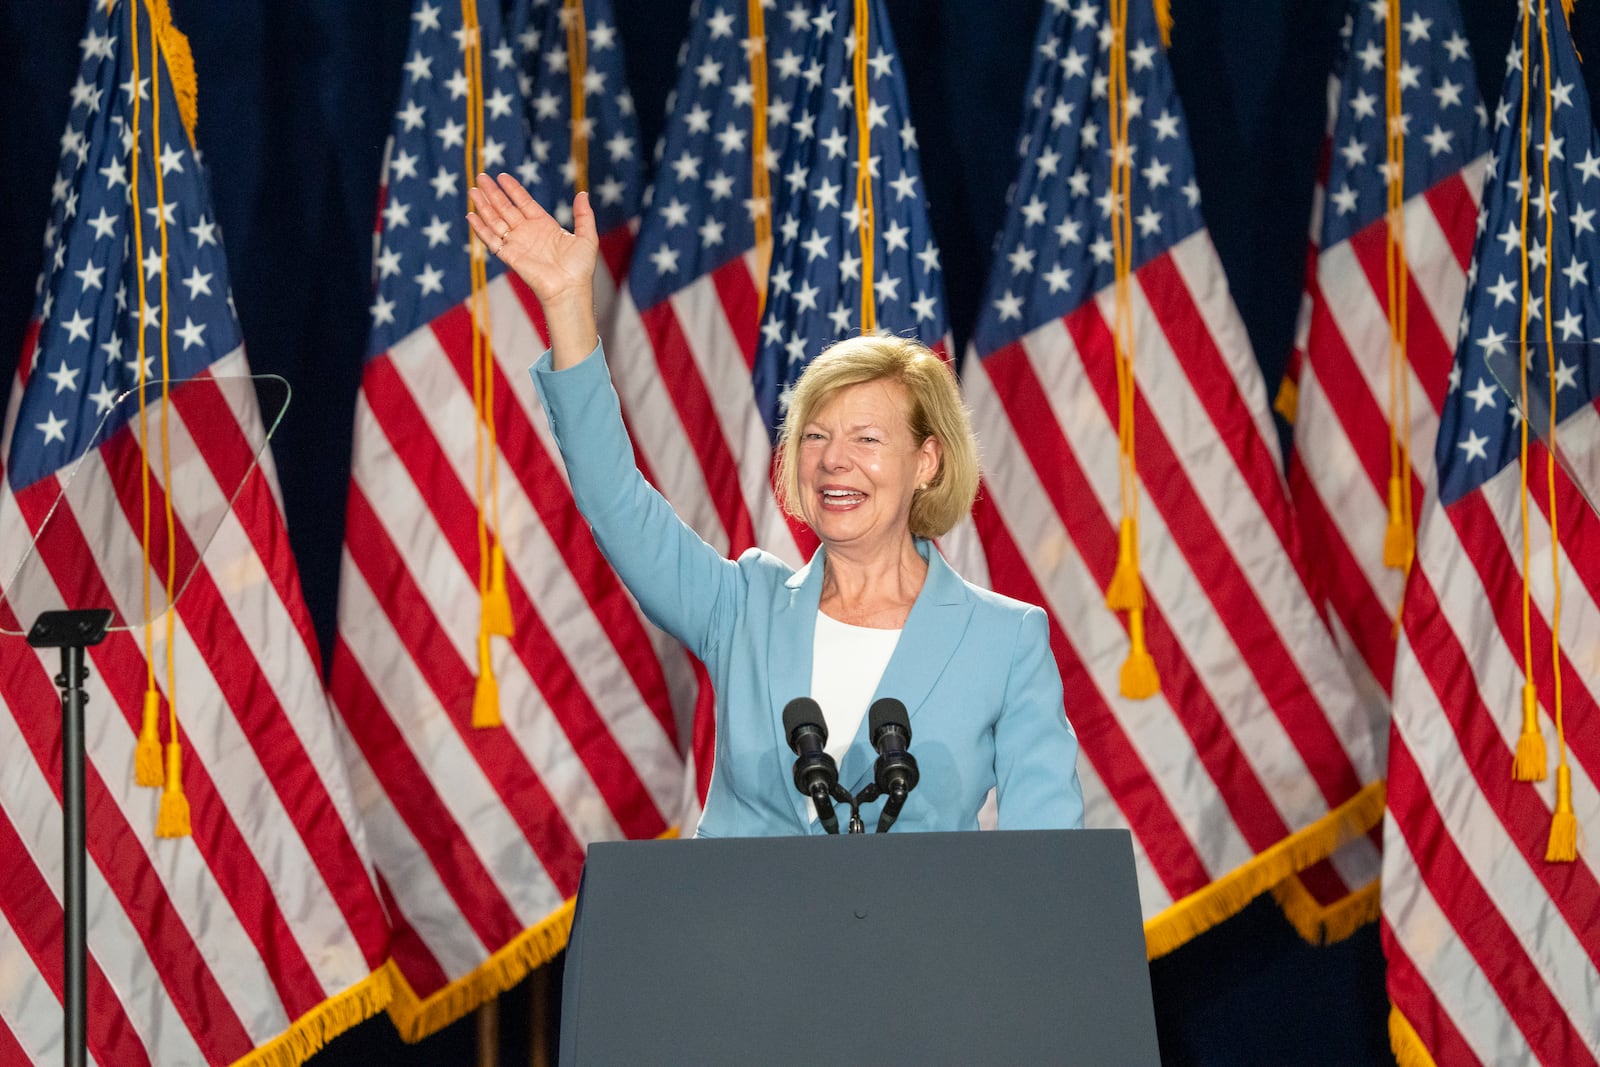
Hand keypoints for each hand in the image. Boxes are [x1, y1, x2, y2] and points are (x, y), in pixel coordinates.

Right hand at [466, 173, 597, 307]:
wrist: (570, 290)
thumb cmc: (580, 268)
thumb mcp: (587, 237)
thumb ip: (584, 215)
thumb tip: (583, 193)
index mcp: (544, 225)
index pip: (524, 202)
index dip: (512, 189)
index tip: (502, 176)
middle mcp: (528, 232)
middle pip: (505, 208)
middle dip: (493, 193)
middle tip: (481, 177)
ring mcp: (517, 243)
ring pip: (495, 221)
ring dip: (483, 206)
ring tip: (473, 190)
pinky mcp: (509, 256)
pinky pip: (492, 241)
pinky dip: (481, 229)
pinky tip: (471, 216)